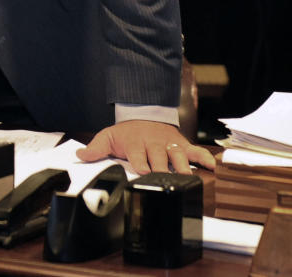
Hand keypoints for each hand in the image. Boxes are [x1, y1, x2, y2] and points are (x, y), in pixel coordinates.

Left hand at [75, 120, 215, 174]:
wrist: (145, 113)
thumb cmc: (127, 132)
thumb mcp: (108, 136)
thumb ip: (95, 148)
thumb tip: (80, 155)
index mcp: (136, 143)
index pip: (138, 154)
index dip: (141, 162)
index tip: (142, 170)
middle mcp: (154, 144)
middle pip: (160, 156)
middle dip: (163, 167)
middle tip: (165, 178)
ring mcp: (169, 144)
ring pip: (178, 154)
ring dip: (183, 164)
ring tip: (189, 176)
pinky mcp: (182, 144)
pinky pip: (194, 151)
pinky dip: (203, 157)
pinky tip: (212, 167)